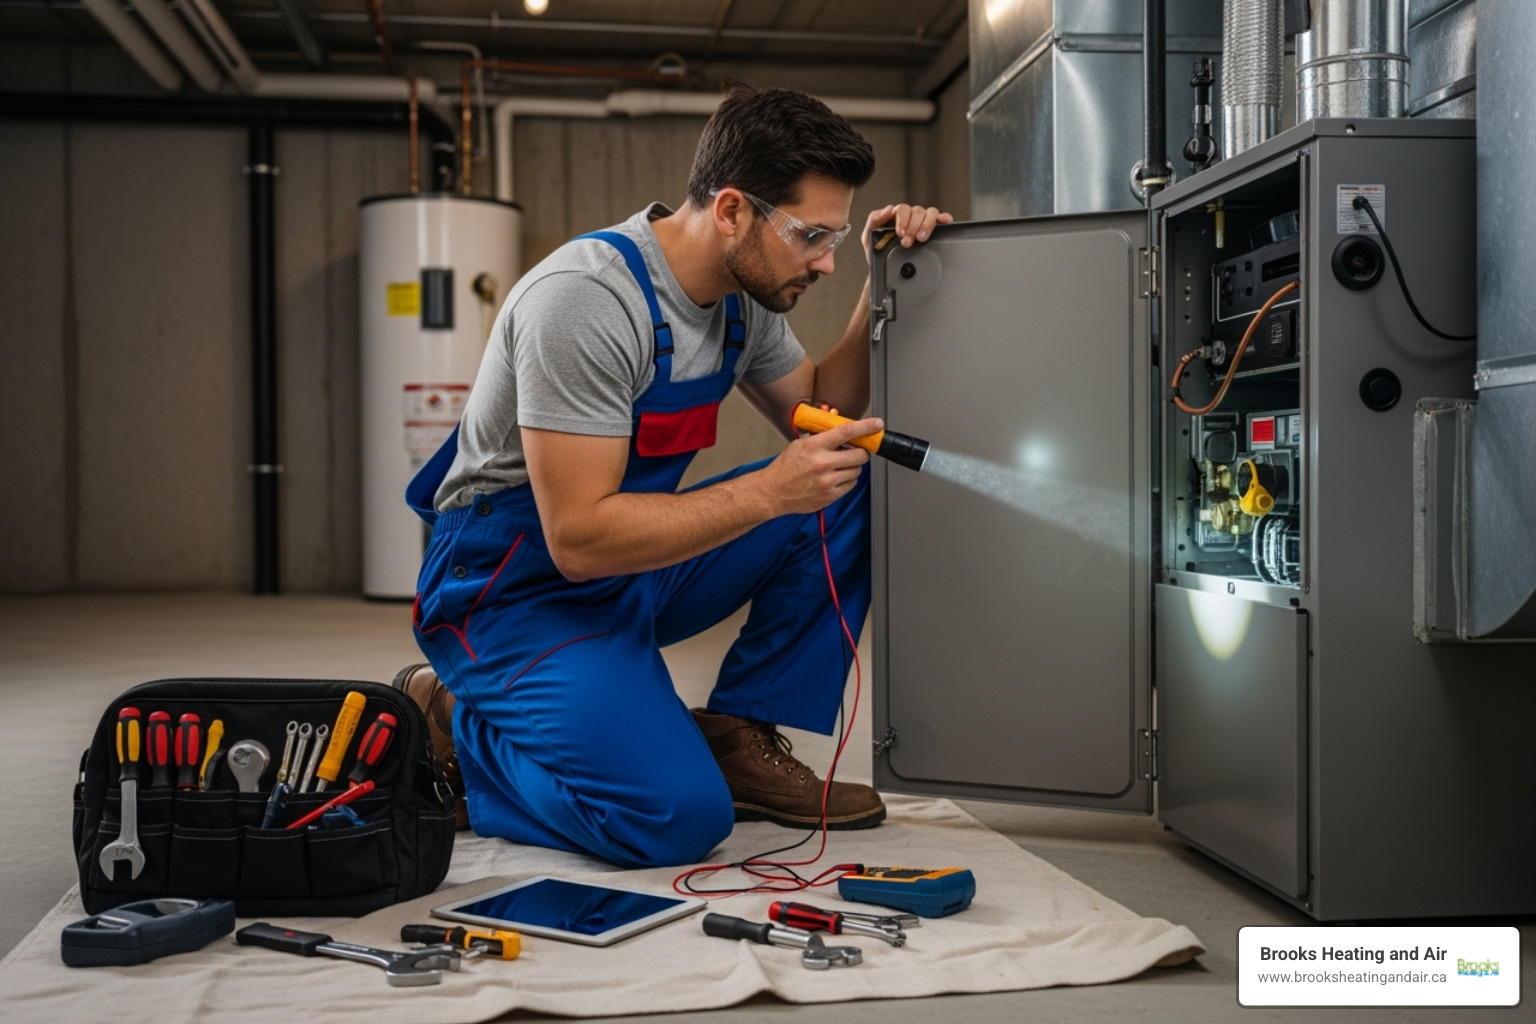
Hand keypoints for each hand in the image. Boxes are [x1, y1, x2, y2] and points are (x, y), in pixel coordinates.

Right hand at [758, 415, 882, 515]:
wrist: (773, 492)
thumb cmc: (786, 467)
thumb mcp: (800, 443)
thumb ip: (821, 433)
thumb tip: (837, 420)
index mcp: (814, 446)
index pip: (846, 432)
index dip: (865, 427)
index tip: (876, 424)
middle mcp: (822, 464)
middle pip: (859, 454)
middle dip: (860, 451)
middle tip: (854, 450)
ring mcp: (827, 481)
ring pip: (857, 470)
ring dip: (853, 466)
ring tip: (839, 466)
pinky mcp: (830, 496)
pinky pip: (851, 484)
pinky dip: (847, 479)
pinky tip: (835, 477)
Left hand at [861, 204, 954, 262]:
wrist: (886, 270)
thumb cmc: (878, 252)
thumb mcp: (868, 237)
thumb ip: (873, 220)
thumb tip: (887, 209)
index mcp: (896, 216)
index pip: (902, 209)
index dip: (903, 220)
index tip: (900, 233)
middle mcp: (911, 216)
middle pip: (917, 211)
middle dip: (913, 227)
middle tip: (907, 243)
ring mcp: (923, 222)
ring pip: (930, 212)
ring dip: (927, 225)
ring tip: (921, 239)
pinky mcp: (935, 229)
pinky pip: (943, 218)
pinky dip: (944, 219)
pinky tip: (942, 223)